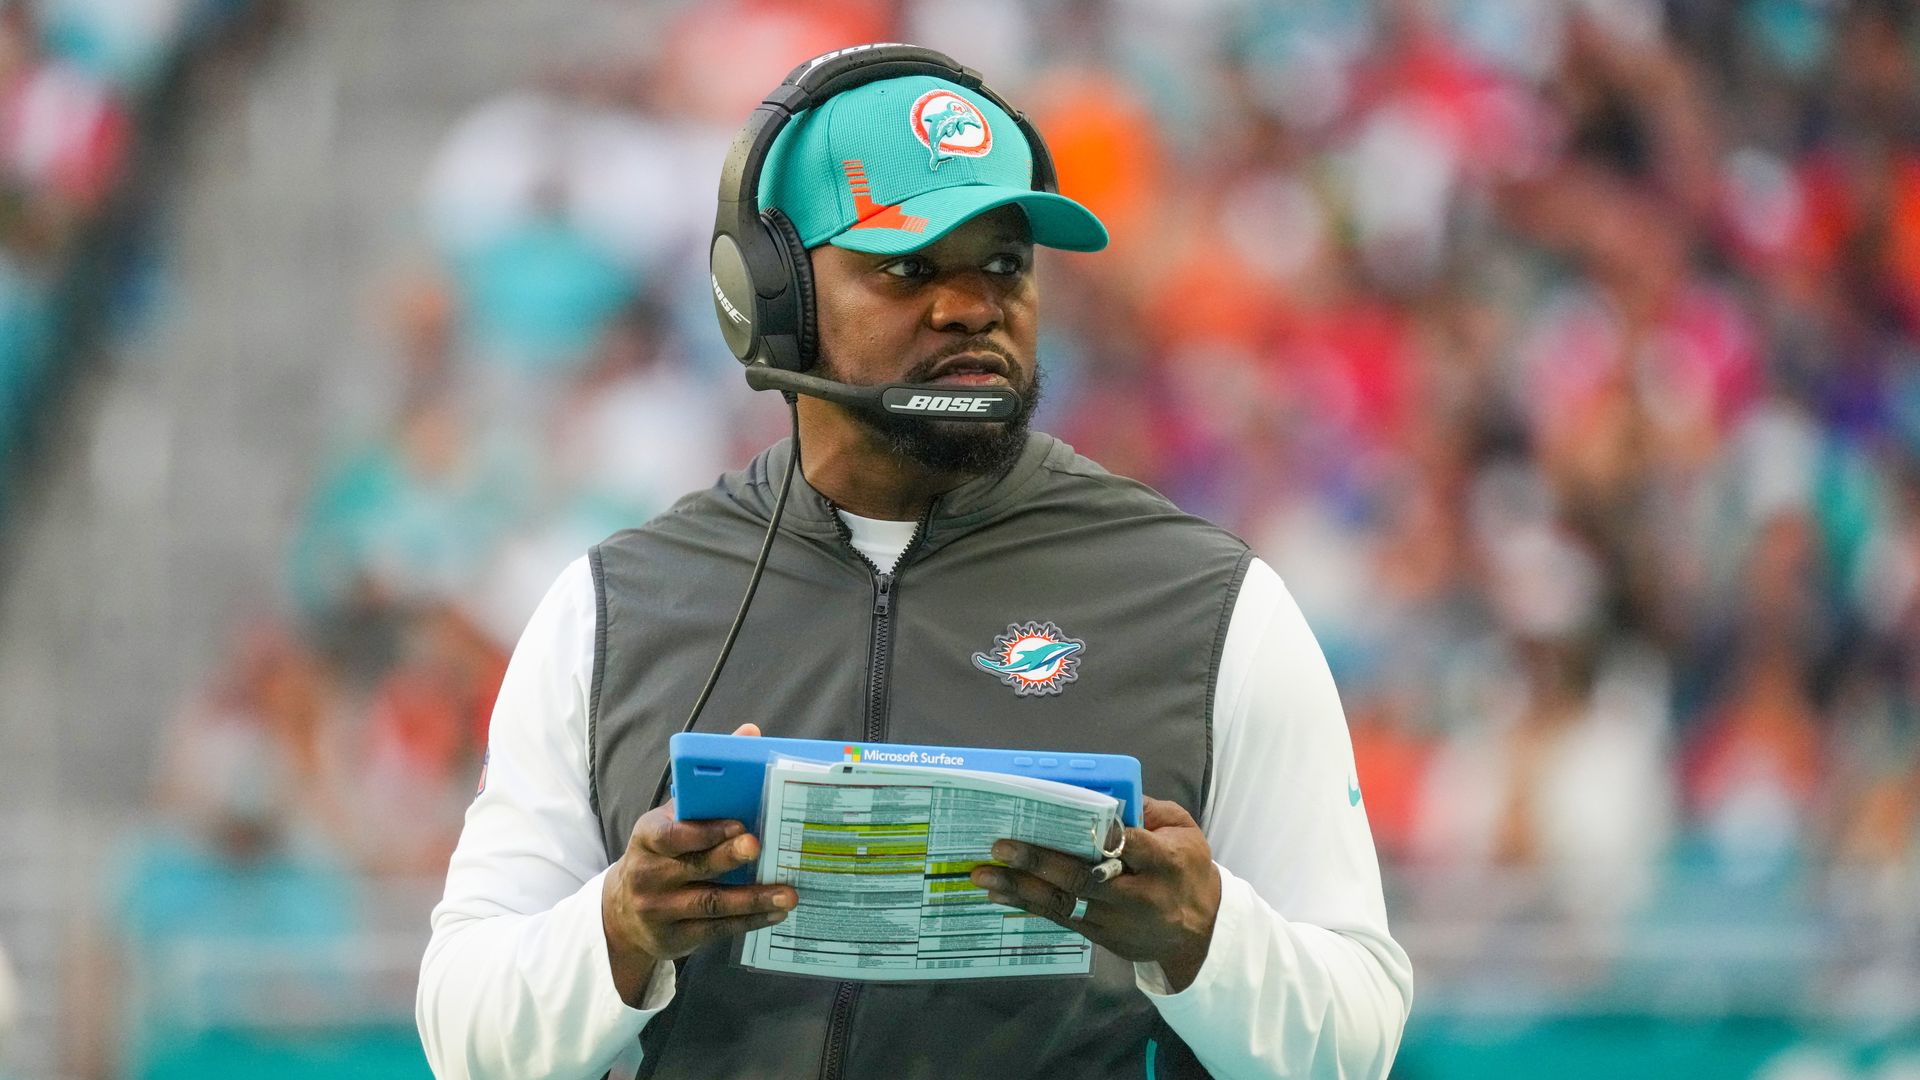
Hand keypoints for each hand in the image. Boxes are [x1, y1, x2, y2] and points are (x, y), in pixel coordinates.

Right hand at [601, 723, 796, 1005]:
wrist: (625, 910)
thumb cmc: (663, 850)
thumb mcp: (673, 815)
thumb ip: (710, 780)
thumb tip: (750, 733)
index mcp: (648, 837)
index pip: (670, 834)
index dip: (704, 831)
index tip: (739, 823)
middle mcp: (649, 875)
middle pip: (693, 867)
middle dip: (728, 858)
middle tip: (760, 847)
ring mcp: (660, 910)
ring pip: (710, 904)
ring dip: (752, 898)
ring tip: (788, 893)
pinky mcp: (676, 938)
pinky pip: (718, 929)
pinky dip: (750, 921)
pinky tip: (777, 912)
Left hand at [969, 796, 1220, 990]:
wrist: (1199, 933)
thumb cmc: (1188, 869)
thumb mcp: (1185, 831)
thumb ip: (1150, 810)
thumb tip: (1106, 792)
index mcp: (1166, 862)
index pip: (1131, 846)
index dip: (1100, 834)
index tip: (1065, 819)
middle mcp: (1139, 895)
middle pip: (1085, 879)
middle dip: (1040, 862)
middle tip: (1002, 846)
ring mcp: (1117, 921)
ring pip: (1065, 903)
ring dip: (1020, 888)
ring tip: (984, 874)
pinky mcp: (1102, 936)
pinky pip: (1060, 919)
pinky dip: (1028, 904)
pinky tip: (999, 894)